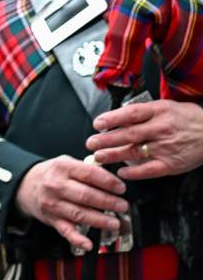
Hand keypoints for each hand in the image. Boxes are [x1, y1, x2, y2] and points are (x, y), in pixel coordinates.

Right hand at [15, 155, 127, 251]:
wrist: (25, 185)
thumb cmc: (52, 174)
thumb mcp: (66, 162)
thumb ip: (87, 168)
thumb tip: (113, 179)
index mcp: (62, 168)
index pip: (89, 174)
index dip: (108, 182)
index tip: (121, 188)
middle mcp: (55, 186)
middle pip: (85, 196)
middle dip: (108, 202)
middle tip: (122, 206)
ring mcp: (53, 204)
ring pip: (79, 214)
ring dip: (99, 220)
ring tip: (115, 222)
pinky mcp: (52, 219)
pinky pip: (65, 231)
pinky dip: (77, 239)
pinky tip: (88, 244)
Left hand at [87, 99, 202, 179]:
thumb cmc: (188, 119)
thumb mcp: (167, 106)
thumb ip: (144, 112)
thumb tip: (118, 117)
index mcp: (159, 111)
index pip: (130, 114)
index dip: (111, 119)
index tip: (97, 124)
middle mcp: (161, 129)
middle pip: (128, 134)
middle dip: (106, 139)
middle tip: (90, 143)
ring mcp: (166, 147)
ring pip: (135, 152)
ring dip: (114, 155)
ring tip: (99, 156)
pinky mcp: (171, 164)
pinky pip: (149, 170)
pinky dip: (134, 173)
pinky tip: (121, 172)